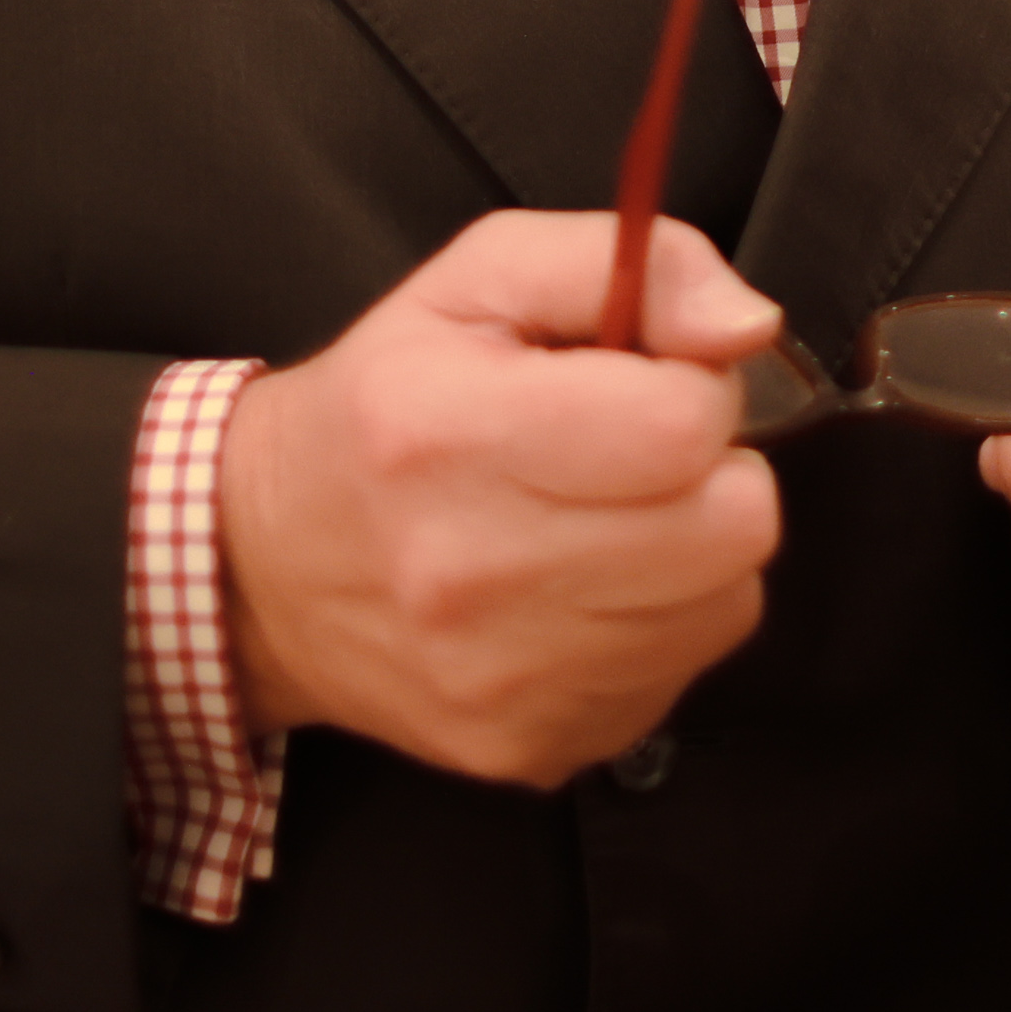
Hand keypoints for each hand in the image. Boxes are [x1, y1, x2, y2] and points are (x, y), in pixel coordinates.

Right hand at [219, 210, 785, 786]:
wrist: (264, 566)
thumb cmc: (384, 404)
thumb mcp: (482, 278)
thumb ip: (634, 265)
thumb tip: (745, 326)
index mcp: (455, 433)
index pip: (683, 425)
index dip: (693, 388)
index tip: (643, 383)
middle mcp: (474, 572)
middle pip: (731, 527)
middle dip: (710, 472)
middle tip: (635, 455)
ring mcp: (504, 679)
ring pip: (726, 603)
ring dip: (693, 552)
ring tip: (606, 519)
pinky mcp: (529, 747)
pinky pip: (679, 676)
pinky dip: (657, 626)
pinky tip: (585, 590)